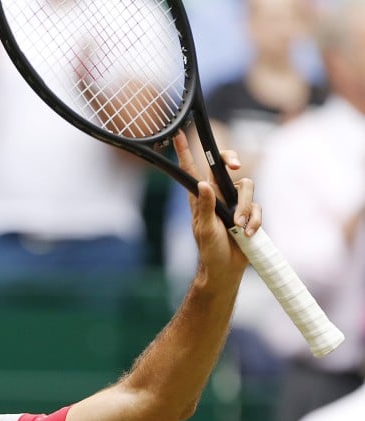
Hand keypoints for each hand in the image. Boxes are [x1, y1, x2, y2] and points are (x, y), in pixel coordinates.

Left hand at [173, 132, 260, 282]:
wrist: (225, 269)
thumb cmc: (209, 250)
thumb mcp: (205, 229)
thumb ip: (206, 207)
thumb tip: (203, 184)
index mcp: (201, 197)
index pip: (192, 170)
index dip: (185, 152)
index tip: (178, 134)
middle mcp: (218, 195)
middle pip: (227, 166)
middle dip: (232, 160)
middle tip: (236, 165)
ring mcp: (235, 203)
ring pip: (248, 187)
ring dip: (246, 209)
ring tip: (239, 228)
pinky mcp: (250, 214)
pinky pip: (258, 207)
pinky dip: (256, 221)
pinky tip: (248, 234)